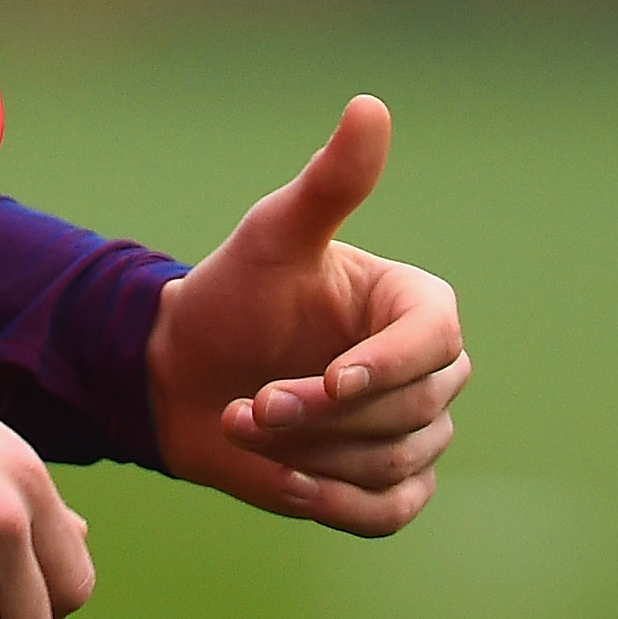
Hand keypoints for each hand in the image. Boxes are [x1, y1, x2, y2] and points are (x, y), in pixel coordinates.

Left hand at [146, 94, 465, 535]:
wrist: (182, 375)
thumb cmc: (231, 294)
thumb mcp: (273, 236)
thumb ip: (329, 183)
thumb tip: (371, 106)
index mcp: (416, 306)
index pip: (434, 344)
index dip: (386, 366)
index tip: (329, 378)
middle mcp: (427, 370)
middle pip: (413, 412)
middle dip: (324, 415)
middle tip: (251, 401)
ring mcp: (411, 432)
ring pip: (394, 463)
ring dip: (312, 453)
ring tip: (246, 423)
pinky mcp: (386, 487)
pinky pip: (387, 512)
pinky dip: (334, 502)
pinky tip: (282, 478)